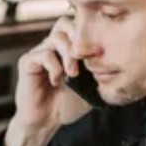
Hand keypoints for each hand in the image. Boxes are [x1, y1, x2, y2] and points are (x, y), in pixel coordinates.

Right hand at [5, 16, 92, 145]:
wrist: (47, 121)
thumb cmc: (68, 105)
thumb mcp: (91, 88)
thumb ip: (100, 74)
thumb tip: (117, 63)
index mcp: (67, 50)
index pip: (77, 27)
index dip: (89, 35)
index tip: (100, 54)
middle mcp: (53, 47)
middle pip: (65, 24)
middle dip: (79, 40)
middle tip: (87, 60)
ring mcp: (40, 53)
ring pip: (56, 37)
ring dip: (69, 55)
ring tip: (73, 74)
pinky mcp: (28, 62)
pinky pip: (43, 54)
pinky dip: (54, 66)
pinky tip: (57, 81)